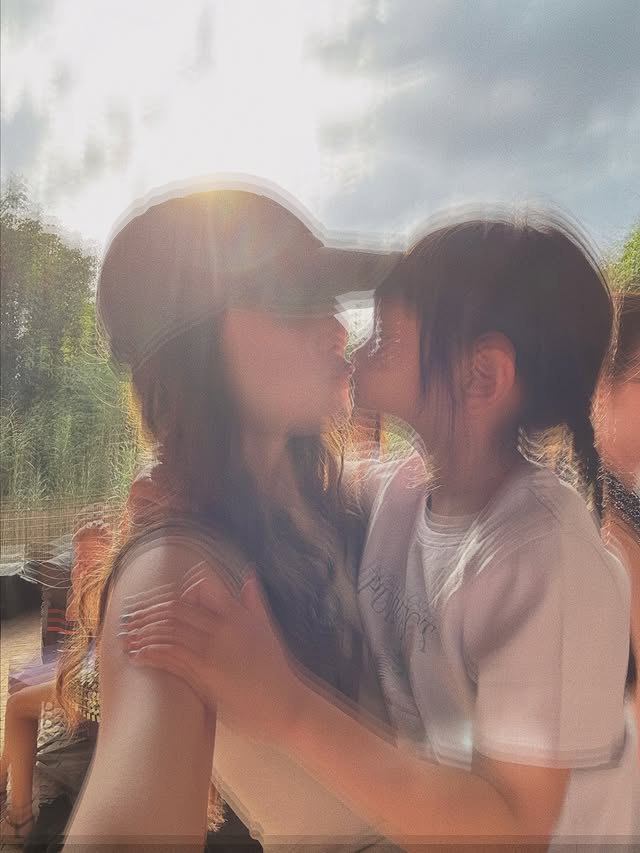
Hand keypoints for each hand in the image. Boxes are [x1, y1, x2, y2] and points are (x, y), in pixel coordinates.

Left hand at [119, 564, 305, 743]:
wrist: (288, 705)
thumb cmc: (277, 671)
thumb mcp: (267, 629)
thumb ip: (254, 602)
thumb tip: (248, 575)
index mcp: (238, 613)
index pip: (201, 585)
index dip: (175, 591)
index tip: (157, 601)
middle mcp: (225, 626)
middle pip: (177, 607)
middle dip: (148, 611)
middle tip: (129, 619)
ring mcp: (216, 649)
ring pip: (170, 629)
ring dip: (143, 632)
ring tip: (126, 638)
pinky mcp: (208, 673)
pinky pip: (172, 656)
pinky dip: (151, 653)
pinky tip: (137, 656)